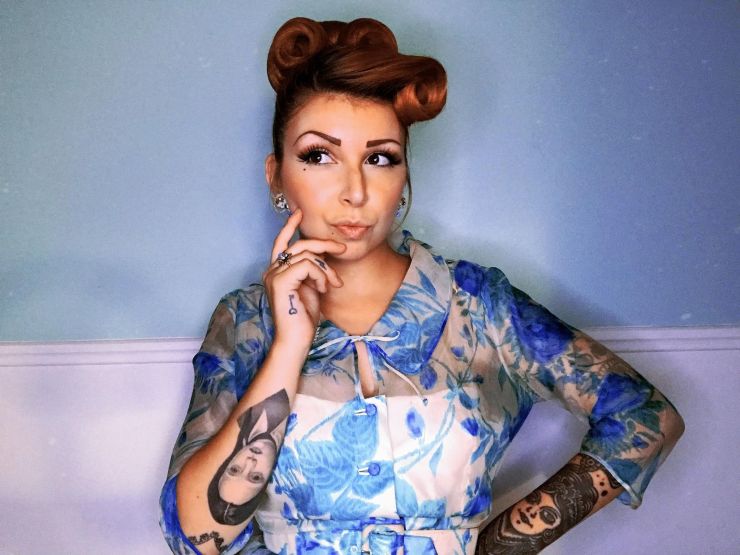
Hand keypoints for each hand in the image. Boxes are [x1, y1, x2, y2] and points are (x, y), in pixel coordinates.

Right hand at [262, 209, 345, 350]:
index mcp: (277, 271)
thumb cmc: (304, 318)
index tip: (299, 212)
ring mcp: (274, 275)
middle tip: (342, 248)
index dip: (289, 226)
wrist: (296, 341)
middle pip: (300, 245)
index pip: (281, 243)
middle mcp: (272, 271)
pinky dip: (321, 275)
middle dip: (324, 244)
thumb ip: (313, 270)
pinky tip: (324, 288)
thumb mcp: (312, 287)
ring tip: (331, 285)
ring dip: (326, 269)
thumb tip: (323, 254)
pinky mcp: (280, 281)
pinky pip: (307, 265)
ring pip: (307, 255)